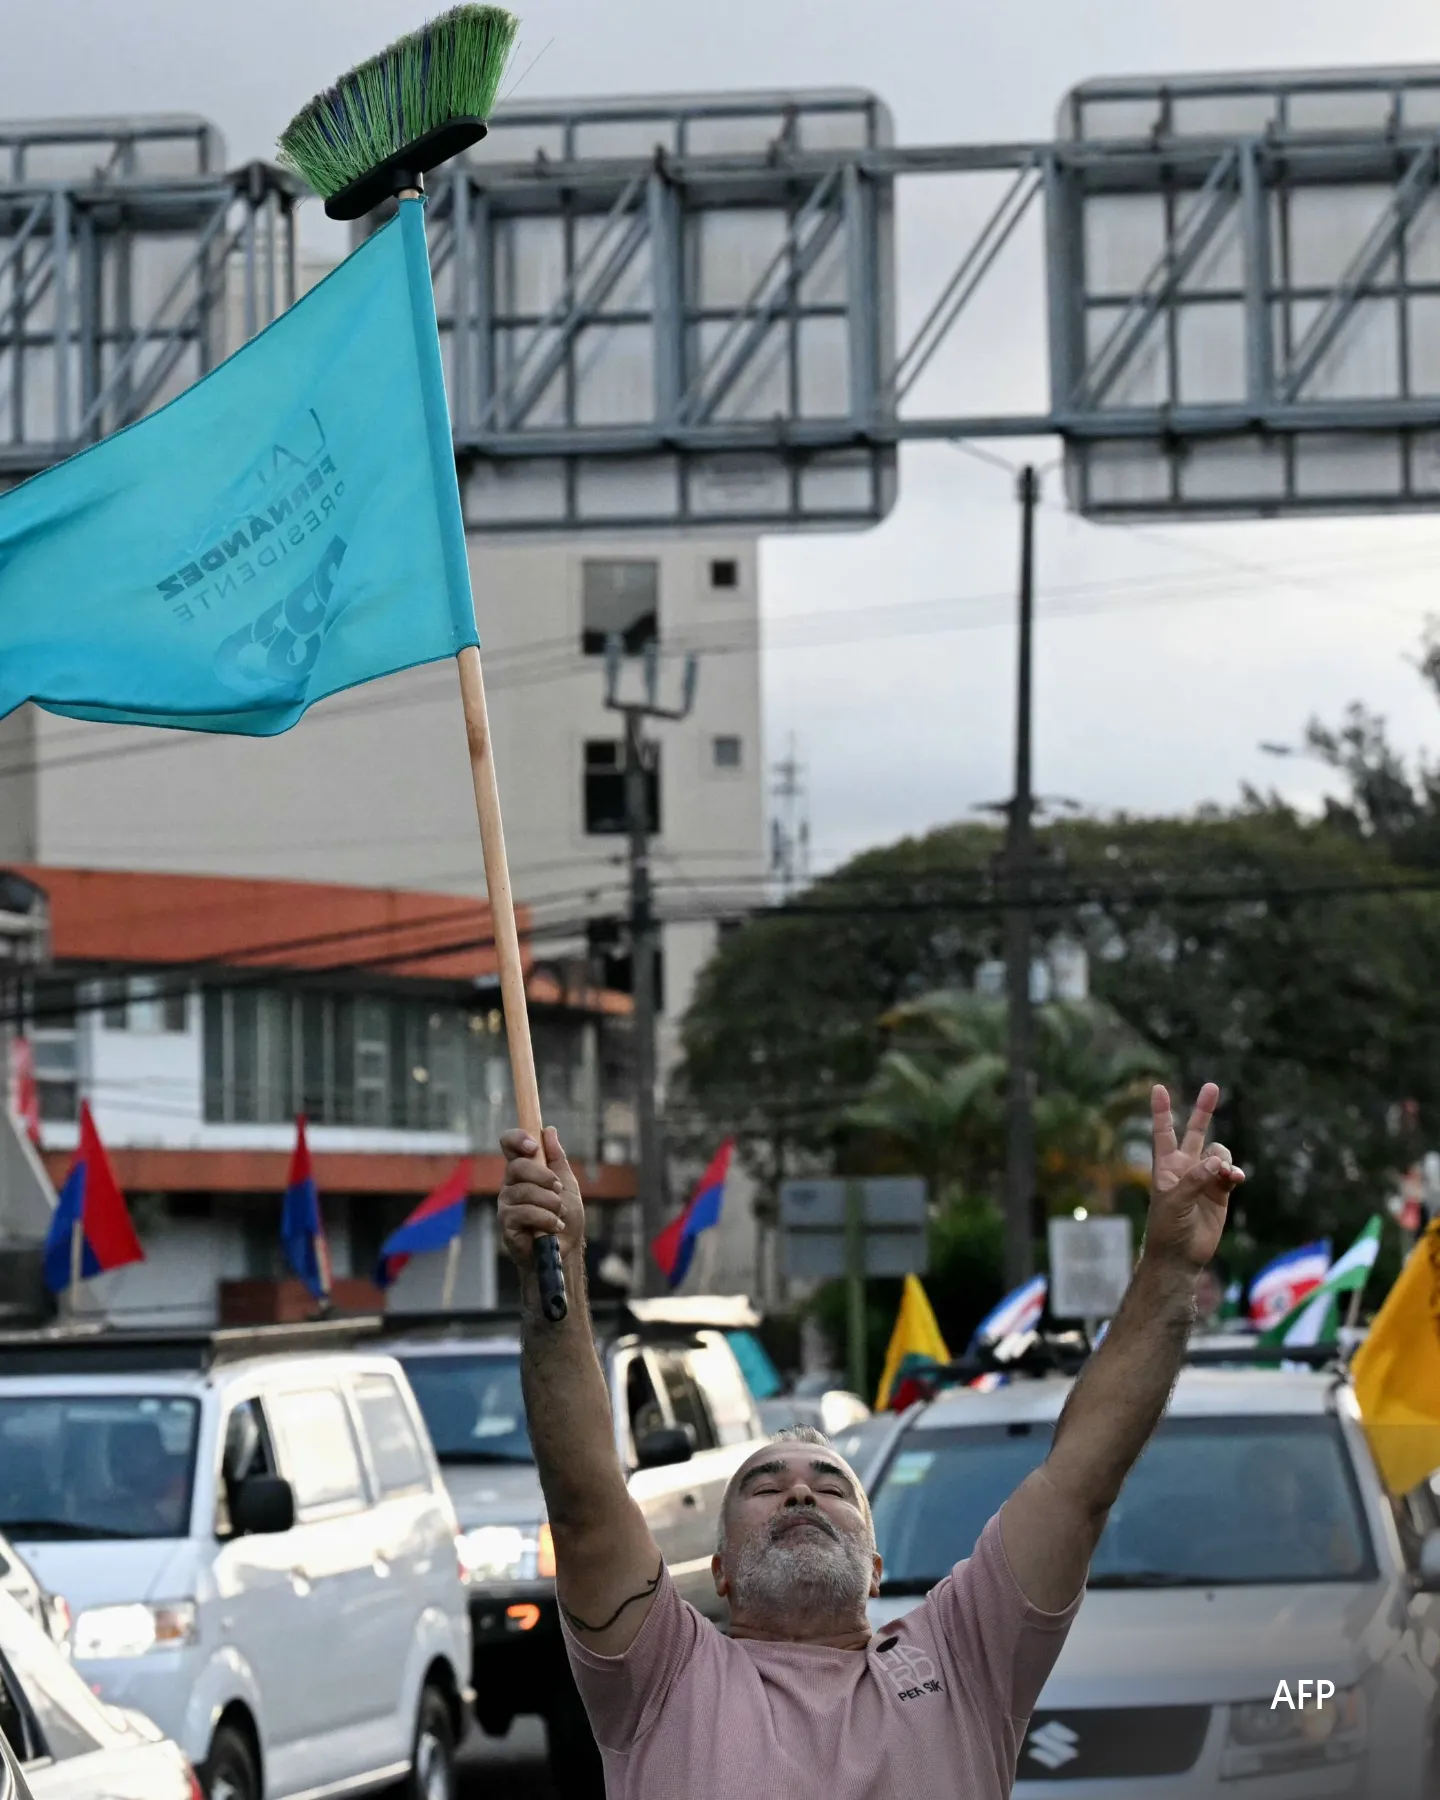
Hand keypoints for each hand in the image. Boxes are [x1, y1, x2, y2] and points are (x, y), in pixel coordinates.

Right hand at [497, 1126, 584, 1268]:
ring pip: (524, 1191)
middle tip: (558, 1190)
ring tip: (559, 1214)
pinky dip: (545, 1219)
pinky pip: (524, 1213)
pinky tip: (554, 1226)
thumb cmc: (565, 1217)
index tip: (533, 1146)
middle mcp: (510, 1185)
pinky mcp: (507, 1224)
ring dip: (549, 1202)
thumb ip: (557, 1158)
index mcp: (523, 1171)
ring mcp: (506, 1204)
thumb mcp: (566, 1183)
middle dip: (544, 1177)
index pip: (509, 1145)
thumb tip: (549, 1130)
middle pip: (517, 1166)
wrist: (566, 1250)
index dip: (517, 1139)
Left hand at [1144, 1083, 1243, 1270]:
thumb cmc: (1167, 1228)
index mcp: (1166, 1167)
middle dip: (1204, 1110)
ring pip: (1219, 1154)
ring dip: (1224, 1159)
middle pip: (1195, 1132)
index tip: (1157, 1087)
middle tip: (1212, 1086)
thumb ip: (1195, 1179)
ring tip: (1224, 1175)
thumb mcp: (1175, 1202)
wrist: (1181, 1256)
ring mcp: (1204, 1179)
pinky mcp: (1220, 1193)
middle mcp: (1186, 1168)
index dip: (1161, 1111)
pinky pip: (1231, 1173)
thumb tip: (1217, 1162)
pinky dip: (1234, 1173)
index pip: (1163, 1132)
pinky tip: (1235, 1179)